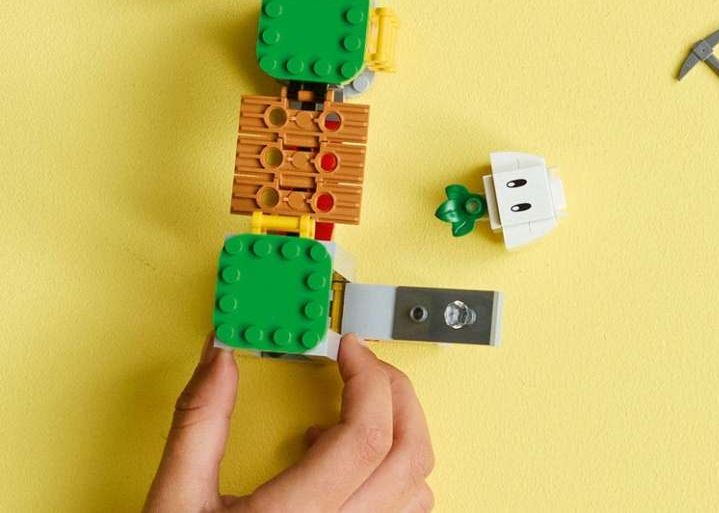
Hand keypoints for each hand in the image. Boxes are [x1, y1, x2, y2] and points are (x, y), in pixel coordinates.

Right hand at [143, 334, 433, 510]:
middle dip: (395, 392)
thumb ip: (200, 424)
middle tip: (364, 366)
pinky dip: (395, 478)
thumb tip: (220, 360)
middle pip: (408, 454)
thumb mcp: (175, 501)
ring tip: (349, 420)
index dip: (368, 377)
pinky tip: (348, 469)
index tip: (349, 348)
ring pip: (416, 488)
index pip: (366, 436)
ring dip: (398, 437)